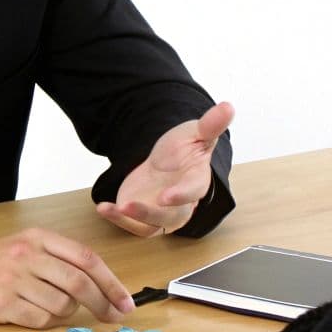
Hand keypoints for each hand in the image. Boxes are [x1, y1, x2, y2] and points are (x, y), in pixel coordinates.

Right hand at [0, 229, 133, 327]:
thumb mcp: (22, 247)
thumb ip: (56, 260)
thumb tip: (99, 285)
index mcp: (37, 237)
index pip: (87, 258)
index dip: (112, 282)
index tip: (125, 301)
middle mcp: (28, 255)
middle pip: (80, 284)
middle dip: (103, 304)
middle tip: (114, 317)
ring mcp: (14, 279)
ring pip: (61, 306)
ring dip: (65, 315)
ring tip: (48, 309)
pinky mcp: (1, 304)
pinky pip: (39, 320)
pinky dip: (44, 323)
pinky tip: (31, 315)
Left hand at [96, 101, 233, 237]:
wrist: (162, 162)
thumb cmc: (182, 150)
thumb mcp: (194, 133)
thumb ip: (210, 124)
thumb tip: (228, 106)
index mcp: (196, 182)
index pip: (192, 192)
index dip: (181, 195)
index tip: (166, 196)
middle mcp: (181, 204)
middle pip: (170, 216)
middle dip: (149, 213)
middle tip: (130, 206)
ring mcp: (162, 214)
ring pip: (150, 225)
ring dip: (131, 219)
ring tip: (115, 208)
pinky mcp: (143, 219)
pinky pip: (131, 225)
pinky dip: (117, 219)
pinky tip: (103, 208)